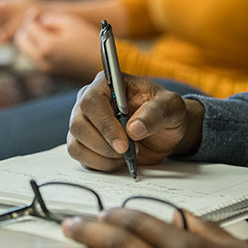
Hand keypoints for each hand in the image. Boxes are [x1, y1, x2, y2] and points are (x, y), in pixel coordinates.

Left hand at [14, 9, 99, 78]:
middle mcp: (42, 60)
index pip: (28, 28)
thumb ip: (50, 19)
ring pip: (26, 52)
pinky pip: (34, 60)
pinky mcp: (49, 75)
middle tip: (38, 24)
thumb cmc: (89, 42)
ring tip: (45, 34)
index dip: (32, 18)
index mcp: (47, 46)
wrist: (102, 65)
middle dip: (26, 30)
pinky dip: (36, 51)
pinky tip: (50, 45)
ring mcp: (45, 70)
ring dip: (30, 41)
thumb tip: (37, 20)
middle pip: (21, 41)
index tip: (39, 15)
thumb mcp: (71, 23)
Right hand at [67, 73, 203, 170]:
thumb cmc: (164, 112)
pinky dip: (99, 163)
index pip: (92, 101)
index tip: (124, 143)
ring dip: (103, 155)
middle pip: (78, 124)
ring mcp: (83, 121)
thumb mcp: (171, 107)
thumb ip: (156, 113)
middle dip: (105, 144)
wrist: (163, 132)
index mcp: (106, 84)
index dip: (105, 124)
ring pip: (76, 142)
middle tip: (129, 151)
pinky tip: (117, 160)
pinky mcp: (82, 141)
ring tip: (126, 154)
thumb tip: (134, 128)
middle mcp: (88, 100)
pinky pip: (79, 155)